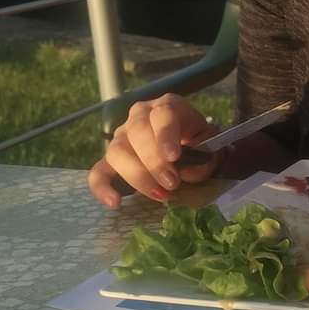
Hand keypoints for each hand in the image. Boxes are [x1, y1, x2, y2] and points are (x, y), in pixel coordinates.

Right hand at [88, 94, 219, 208]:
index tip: (173, 156)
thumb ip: (205, 157)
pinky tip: (114, 203)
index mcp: (167, 107)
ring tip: (160, 194)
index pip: (162, 114)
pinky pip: (98, 172)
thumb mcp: (211, 145)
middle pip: (136, 133)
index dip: (165, 135)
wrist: (189, 146)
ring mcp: (122, 137)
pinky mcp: (111, 160)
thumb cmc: (199, 142)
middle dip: (153, 161)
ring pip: (117, 151)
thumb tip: (187, 172)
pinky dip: (102, 188)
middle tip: (172, 183)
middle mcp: (139, 117)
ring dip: (137, 176)